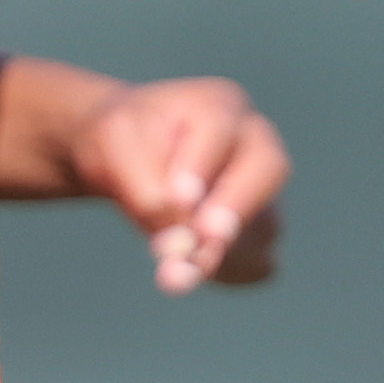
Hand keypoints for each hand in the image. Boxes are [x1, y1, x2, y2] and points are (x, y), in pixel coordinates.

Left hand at [68, 71, 287, 291]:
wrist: (130, 151)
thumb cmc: (124, 138)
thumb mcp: (114, 146)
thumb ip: (145, 189)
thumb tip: (182, 247)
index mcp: (219, 106)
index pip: (219, 131)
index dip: (201, 167)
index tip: (179, 199)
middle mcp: (253, 143)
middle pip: (269, 170)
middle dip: (237, 209)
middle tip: (207, 241)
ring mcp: (261, 188)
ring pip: (264, 223)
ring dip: (222, 256)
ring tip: (173, 276)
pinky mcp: (255, 229)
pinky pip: (255, 259)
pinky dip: (228, 273)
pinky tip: (186, 274)